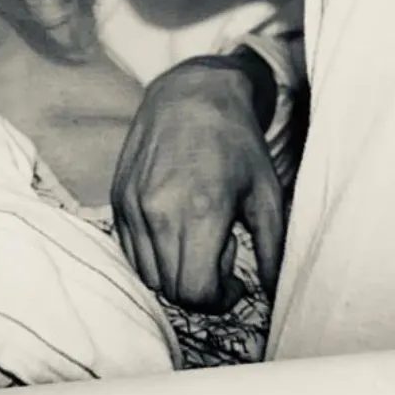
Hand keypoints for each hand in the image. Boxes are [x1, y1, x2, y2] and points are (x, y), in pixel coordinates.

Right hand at [112, 55, 286, 310]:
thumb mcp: (266, 193)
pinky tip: (176, 229)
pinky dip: (154, 256)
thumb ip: (273, 249)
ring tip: (198, 238)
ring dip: (176, 273)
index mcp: (200, 212)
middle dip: (201, 285)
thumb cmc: (236, 142)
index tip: (237, 283)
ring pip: (148, 276)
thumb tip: (275, 294)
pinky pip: (130, 251)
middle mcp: (158, 212)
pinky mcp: (119, 199)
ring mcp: (133, 205)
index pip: (196, 292)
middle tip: (222, 252)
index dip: (220, 300)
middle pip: (172, 289)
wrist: (190, 93)